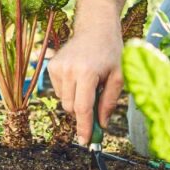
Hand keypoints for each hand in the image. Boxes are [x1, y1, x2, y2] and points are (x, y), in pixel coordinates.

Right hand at [47, 20, 123, 145]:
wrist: (95, 28)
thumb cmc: (110, 52)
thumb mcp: (118, 77)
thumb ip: (109, 102)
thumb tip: (101, 125)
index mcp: (87, 72)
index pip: (82, 108)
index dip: (84, 127)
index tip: (85, 141)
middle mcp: (68, 69)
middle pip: (71, 107)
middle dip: (83, 113)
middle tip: (96, 105)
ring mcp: (57, 66)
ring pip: (64, 100)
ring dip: (76, 99)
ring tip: (89, 82)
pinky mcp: (51, 65)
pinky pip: (59, 90)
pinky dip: (69, 90)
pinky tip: (79, 76)